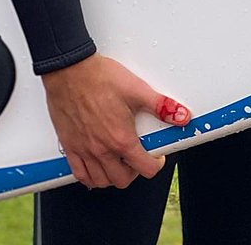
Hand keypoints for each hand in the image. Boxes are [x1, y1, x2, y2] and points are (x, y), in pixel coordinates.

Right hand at [41, 53, 190, 188]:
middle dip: (135, 171)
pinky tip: (96, 165)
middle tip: (138, 157)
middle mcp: (102, 149)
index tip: (156, 156)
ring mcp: (84, 150)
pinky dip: (90, 176)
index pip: (145, 169)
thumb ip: (161, 106)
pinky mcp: (70, 145)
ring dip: (113, 176)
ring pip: (101, 180)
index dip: (156, 164)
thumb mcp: (137, 89)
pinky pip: (79, 174)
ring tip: (119, 162)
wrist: (70, 70)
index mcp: (121, 138)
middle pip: (123, 179)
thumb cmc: (99, 77)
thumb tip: (181, 115)